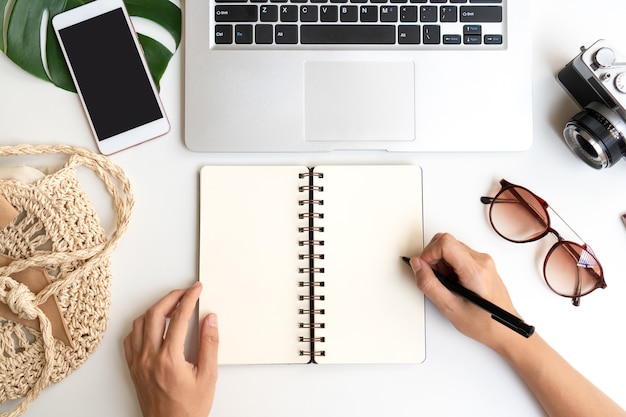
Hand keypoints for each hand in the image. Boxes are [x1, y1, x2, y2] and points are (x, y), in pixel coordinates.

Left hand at [124, 282, 218, 416]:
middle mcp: (149, 357)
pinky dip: (141, 326)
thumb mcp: (208, 375)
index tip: (196, 289)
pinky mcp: (133, 368)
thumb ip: (210, 343)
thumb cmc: (189, 408)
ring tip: (170, 306)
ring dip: (154, 309)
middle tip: (184, 292)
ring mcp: (138, 362)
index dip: (189, 298)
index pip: (179, 317)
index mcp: (169, 358)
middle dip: (171, 297)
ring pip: (139, 323)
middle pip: (155, 314)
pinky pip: (130, 339)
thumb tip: (210, 319)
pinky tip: (152, 325)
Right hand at [408, 233, 520, 351]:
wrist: (506, 330)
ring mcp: (483, 261)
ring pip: (451, 248)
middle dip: (433, 258)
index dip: (428, 252)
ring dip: (441, 264)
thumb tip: (417, 265)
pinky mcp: (482, 264)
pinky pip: (458, 255)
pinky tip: (454, 284)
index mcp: (475, 270)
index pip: (445, 243)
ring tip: (447, 285)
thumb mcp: (450, 308)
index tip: (424, 267)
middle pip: (447, 242)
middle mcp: (482, 260)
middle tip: (436, 279)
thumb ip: (430, 284)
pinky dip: (449, 266)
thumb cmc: (485, 324)